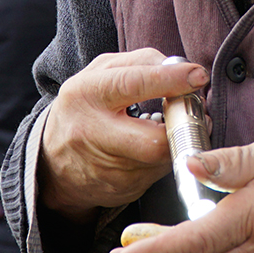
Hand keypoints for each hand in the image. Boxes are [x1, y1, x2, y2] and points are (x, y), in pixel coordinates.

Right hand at [39, 48, 209, 221]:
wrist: (55, 162)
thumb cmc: (87, 108)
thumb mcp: (101, 74)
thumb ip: (141, 63)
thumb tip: (181, 69)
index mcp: (85, 94)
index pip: (134, 84)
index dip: (172, 81)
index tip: (198, 76)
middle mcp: (92, 132)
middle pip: (153, 140)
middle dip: (183, 126)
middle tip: (195, 112)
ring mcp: (107, 167)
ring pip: (163, 157)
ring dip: (179, 140)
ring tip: (174, 126)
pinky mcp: (122, 188)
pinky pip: (161, 172)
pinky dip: (168, 157)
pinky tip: (159, 147)